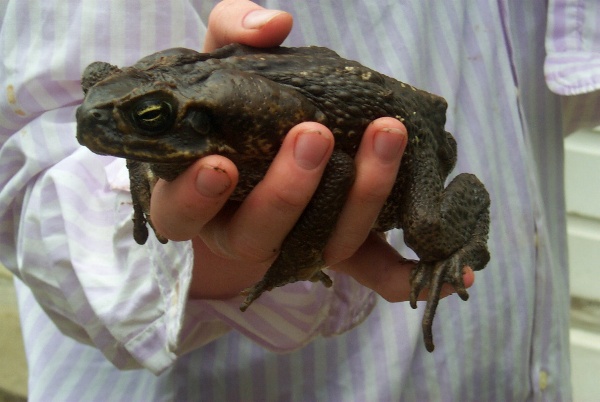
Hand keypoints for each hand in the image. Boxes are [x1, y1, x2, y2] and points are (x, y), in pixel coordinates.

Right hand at [150, 0, 473, 301]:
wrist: (266, 137)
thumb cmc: (236, 105)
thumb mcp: (224, 62)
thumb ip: (234, 32)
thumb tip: (274, 25)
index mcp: (198, 196)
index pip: (180, 213)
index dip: (196, 198)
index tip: (221, 166)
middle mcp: (245, 230)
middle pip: (260, 235)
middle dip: (290, 192)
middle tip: (315, 135)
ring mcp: (297, 243)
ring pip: (324, 244)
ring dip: (359, 199)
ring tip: (388, 135)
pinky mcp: (341, 245)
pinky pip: (371, 271)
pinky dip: (406, 275)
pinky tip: (451, 272)